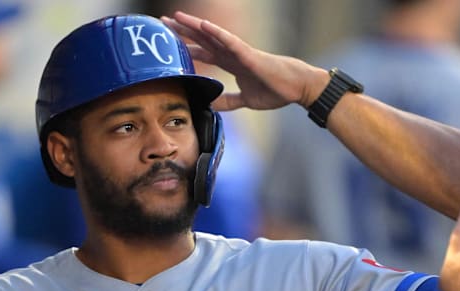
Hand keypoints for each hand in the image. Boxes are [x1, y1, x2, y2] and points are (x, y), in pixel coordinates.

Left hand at [162, 11, 327, 110]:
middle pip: (202, 40)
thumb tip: (212, 104)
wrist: (297, 89)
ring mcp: (240, 52)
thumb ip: (229, 101)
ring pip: (213, 35)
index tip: (169, 44)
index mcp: (231, 63)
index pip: (203, 52)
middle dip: (183, 32)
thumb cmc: (276, 90)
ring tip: (177, 17)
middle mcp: (233, 54)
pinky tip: (204, 26)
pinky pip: (230, 41)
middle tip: (162, 22)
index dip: (186, 47)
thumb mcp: (246, 100)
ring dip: (195, 26)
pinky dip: (217, 33)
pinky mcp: (249, 55)